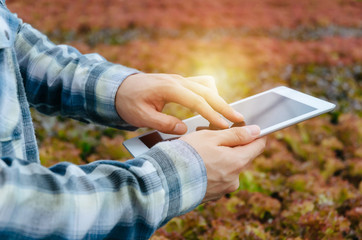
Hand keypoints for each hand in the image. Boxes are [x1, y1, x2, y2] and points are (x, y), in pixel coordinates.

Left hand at [115, 73, 243, 133]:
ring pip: (207, 86)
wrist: (119, 87)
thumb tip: (184, 130)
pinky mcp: (179, 82)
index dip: (212, 114)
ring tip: (230, 114)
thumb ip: (163, 123)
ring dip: (220, 99)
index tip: (224, 126)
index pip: (197, 101)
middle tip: (239, 118)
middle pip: (208, 92)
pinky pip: (200, 84)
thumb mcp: (141, 116)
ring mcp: (179, 79)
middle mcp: (178, 81)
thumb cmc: (128, 102)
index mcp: (169, 88)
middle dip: (224, 106)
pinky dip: (210, 94)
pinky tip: (213, 105)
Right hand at [180, 125, 266, 201]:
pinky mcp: (213, 195)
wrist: (166, 180)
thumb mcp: (212, 137)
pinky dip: (211, 169)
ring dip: (219, 157)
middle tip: (210, 135)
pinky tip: (196, 164)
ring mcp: (224, 189)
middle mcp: (235, 178)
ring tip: (198, 150)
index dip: (253, 134)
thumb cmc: (188, 154)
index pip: (258, 146)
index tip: (244, 127)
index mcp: (238, 162)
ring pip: (228, 166)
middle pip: (241, 156)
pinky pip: (217, 177)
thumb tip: (256, 131)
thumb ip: (236, 134)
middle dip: (229, 144)